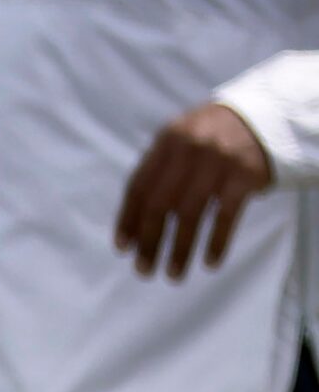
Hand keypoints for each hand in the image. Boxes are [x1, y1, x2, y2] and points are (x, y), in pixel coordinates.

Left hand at [116, 101, 273, 279]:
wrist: (268, 116)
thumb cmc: (213, 138)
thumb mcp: (181, 141)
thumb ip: (158, 172)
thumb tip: (132, 228)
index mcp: (168, 140)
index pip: (139, 186)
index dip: (128, 220)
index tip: (124, 249)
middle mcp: (191, 147)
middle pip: (160, 205)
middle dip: (150, 242)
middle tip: (144, 270)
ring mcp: (219, 160)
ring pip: (190, 215)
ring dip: (180, 250)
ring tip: (173, 275)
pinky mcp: (246, 174)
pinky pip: (225, 216)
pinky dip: (216, 243)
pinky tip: (210, 263)